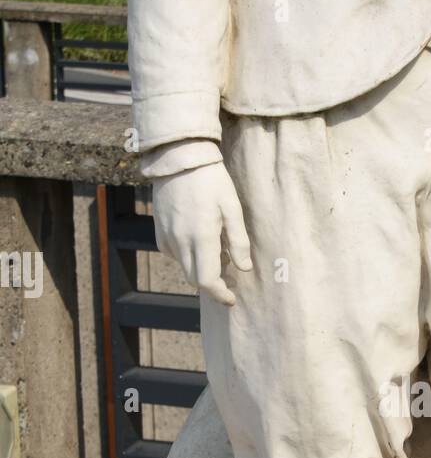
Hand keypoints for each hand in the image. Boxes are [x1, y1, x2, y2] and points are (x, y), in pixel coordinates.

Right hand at [152, 162, 251, 306]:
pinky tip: (199, 240)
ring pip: (184, 268)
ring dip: (200, 269)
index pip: (207, 281)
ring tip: (217, 250)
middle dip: (213, 284)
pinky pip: (174, 255)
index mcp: (201, 237)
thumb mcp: (232, 208)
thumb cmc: (211, 181)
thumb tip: (244, 268)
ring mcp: (167, 237)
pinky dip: (188, 256)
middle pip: (195, 279)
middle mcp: (180, 241)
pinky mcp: (159, 232)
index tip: (231, 299)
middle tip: (229, 274)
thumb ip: (238, 241)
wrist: (179, 159)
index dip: (220, 294)